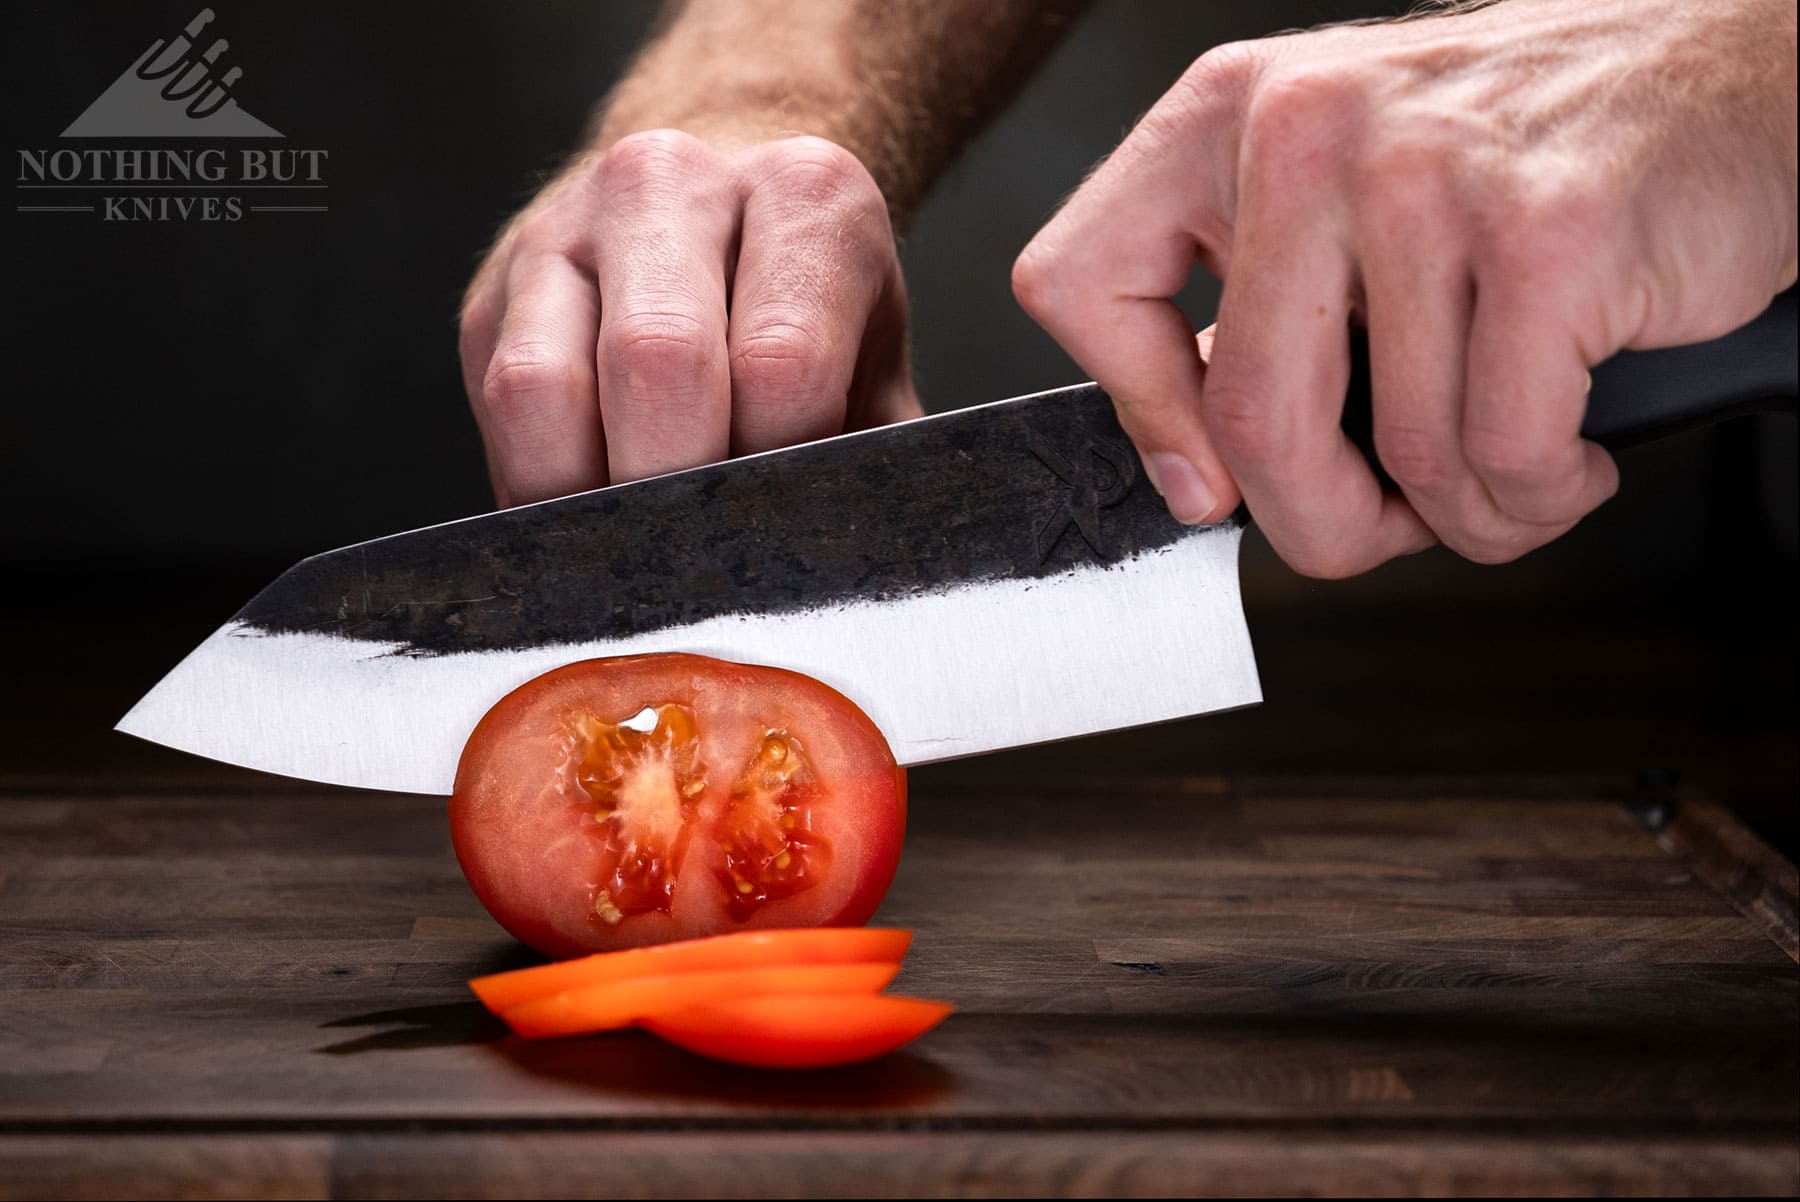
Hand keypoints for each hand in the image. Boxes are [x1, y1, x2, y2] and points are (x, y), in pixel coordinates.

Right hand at [460, 131, 918, 506]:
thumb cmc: (814, 314)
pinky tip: (594, 522)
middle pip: (657, 361)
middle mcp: (671, 182)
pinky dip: (541, 495)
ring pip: (540, 387)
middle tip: (711, 550)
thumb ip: (878, 454)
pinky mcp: (490, 300)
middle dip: (681, 490)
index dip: (780, 474)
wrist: (730, 210)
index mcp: (802, 193)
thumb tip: (860, 559)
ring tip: (644, 543)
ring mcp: (560, 231)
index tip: (786, 519)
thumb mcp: (877, 366)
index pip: (782, 364)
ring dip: (590, 497)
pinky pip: (498, 420)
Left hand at [1013, 0, 1796, 575]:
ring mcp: (1427, 175)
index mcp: (1230, 114)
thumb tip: (1194, 473)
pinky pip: (1504, 455)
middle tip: (1381, 529)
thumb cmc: (1520, 158)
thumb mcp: (1338, 189)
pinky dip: (1538, 500)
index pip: (1075, 282)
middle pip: (1246, 416)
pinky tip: (1568, 460)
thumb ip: (1252, 307)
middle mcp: (1308, 130)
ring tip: (1506, 477)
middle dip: (1321, 523)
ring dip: (1460, 519)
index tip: (1206, 472)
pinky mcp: (1546, 232)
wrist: (1728, 71)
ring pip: (1399, 456)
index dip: (1138, 411)